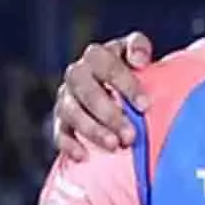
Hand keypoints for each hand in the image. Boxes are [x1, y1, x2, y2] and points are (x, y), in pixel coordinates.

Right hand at [52, 32, 154, 160]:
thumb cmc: (130, 69)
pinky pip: (59, 132)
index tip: (144, 106)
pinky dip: (69, 144)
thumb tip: (138, 60)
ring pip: (72, 112)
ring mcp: (66, 97)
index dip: (125, 85)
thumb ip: (138, 48)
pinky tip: (83, 156)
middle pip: (87, 92)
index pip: (107, 66)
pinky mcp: (61, 120)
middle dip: (109, 114)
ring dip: (93, 130)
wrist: (114, 86)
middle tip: (130, 135)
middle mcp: (77, 74)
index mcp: (96, 56)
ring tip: (114, 146)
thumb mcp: (135, 52)